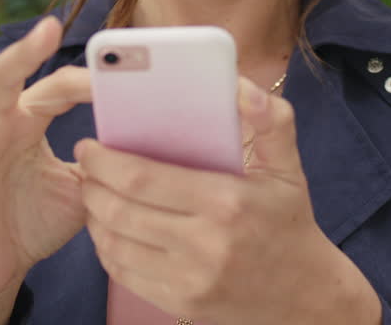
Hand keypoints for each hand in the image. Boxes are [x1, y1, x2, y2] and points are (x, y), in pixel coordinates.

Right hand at [0, 15, 92, 320]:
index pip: (54, 88)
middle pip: (3, 77)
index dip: (84, 83)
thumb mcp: (79, 188)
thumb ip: (104, 162)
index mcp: (24, 121)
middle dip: (25, 51)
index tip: (119, 78)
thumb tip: (147, 140)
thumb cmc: (34, 221)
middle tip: (50, 26)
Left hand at [75, 78, 381, 323]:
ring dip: (94, 216)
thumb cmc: (289, 221)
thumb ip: (271, 119)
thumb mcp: (289, 167)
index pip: (142, 178)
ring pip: (115, 243)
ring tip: (93, 194)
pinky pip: (124, 273)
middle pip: (120, 210)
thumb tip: (240, 87)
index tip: (89, 144)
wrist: (305, 296)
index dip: (104, 161)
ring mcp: (189, 279)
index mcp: (226, 201)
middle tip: (85, 166)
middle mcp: (205, 243)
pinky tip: (109, 229)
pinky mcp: (180, 303)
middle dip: (92, 185)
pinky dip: (106, 248)